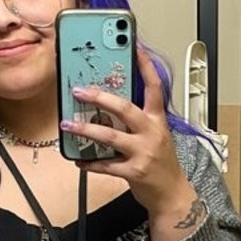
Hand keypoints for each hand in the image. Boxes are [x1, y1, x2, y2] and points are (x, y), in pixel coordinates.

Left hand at [61, 46, 200, 239]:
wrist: (172, 194)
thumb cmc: (162, 163)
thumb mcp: (157, 135)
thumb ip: (139, 120)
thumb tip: (110, 105)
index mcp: (158, 120)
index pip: (154, 87)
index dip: (144, 66)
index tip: (134, 46)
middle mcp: (152, 133)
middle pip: (125, 108)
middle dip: (100, 98)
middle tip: (79, 91)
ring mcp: (143, 153)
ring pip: (111, 136)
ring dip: (86, 129)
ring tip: (68, 124)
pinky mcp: (134, 172)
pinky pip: (106, 165)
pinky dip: (89, 162)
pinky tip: (77, 159)